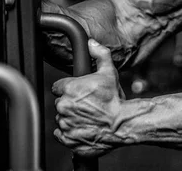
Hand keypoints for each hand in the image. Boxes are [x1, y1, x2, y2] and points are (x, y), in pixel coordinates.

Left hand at [52, 40, 125, 157]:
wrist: (123, 123)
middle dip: (71, 102)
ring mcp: (65, 123)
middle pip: (60, 103)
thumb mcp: (110, 72)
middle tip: (87, 104)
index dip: (69, 88)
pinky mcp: (68, 138)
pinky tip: (85, 127)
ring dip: (71, 117)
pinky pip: (62, 134)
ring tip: (89, 116)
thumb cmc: (116, 99)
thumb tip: (92, 43)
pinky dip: (71, 132)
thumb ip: (100, 55)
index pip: (58, 87)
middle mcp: (64, 106)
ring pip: (62, 118)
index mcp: (70, 88)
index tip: (79, 91)